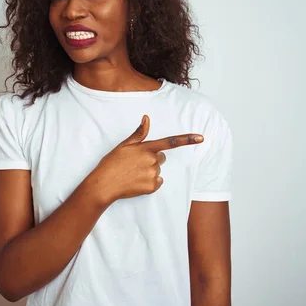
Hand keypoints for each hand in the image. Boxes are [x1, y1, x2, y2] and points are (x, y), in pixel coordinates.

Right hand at [89, 115, 203, 204]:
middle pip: (161, 157)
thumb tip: (147, 118)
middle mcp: (152, 160)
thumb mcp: (123, 145)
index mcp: (146, 148)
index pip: (171, 142)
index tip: (201, 138)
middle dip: (152, 158)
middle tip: (135, 163)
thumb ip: (139, 133)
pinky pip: (157, 182)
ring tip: (133, 173)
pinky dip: (149, 182)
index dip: (188, 139)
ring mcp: (152, 174)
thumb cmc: (111, 163)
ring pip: (158, 170)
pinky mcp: (152, 187)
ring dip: (149, 171)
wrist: (104, 185)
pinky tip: (136, 181)